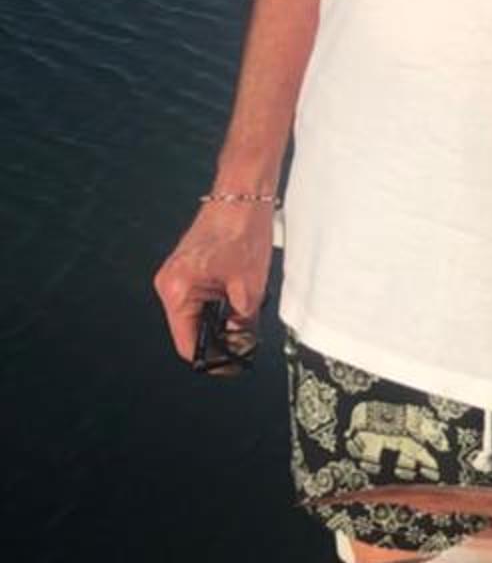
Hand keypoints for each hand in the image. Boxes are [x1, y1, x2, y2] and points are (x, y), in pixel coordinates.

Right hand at [154, 199, 274, 363]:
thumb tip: (242, 346)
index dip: (211, 359)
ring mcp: (180, 278)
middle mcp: (171, 286)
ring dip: (224, 321)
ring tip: (247, 314)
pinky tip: (242, 300)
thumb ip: (243, 322)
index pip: (187, 343)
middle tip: (248, 341)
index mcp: (176, 290)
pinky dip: (224, 306)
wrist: (242, 194)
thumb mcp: (249, 286)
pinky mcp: (193, 271)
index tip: (233, 367)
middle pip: (193, 331)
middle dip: (220, 339)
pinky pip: (206, 301)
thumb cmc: (240, 230)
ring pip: (201, 317)